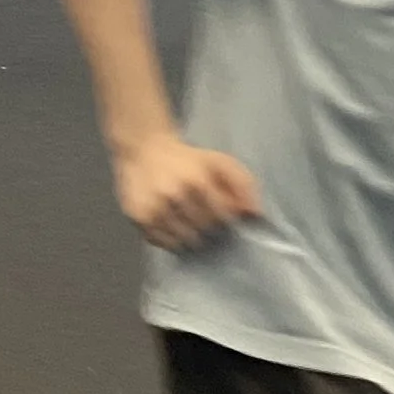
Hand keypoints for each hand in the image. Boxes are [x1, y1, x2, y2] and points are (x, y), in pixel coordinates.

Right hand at [112, 133, 261, 250]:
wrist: (144, 150)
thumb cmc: (189, 159)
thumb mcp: (220, 162)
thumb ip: (244, 185)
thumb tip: (254, 214)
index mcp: (199, 181)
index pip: (223, 218)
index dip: (225, 218)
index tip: (220, 211)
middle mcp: (175, 197)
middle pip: (205, 232)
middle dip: (208, 228)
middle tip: (202, 216)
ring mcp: (155, 209)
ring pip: (185, 242)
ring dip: (190, 236)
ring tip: (187, 220)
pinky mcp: (139, 219)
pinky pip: (164, 244)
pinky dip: (171, 239)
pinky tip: (171, 223)